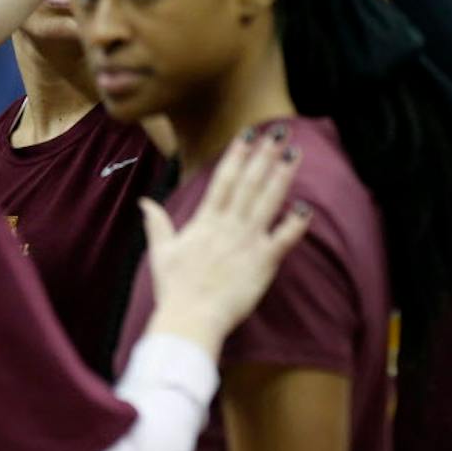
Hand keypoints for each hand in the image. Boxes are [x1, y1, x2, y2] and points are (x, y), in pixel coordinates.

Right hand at [141, 127, 310, 356]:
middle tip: (281, 130)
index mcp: (206, 220)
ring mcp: (247, 242)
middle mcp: (228, 225)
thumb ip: (156, 224)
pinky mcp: (263, 262)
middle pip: (250, 182)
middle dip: (265, 154)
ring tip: (295, 153)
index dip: (238, 153)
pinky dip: (296, 223)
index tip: (249, 133)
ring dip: (282, 176)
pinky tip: (307, 206)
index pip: (225, 178)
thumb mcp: (161, 252)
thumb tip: (144, 203)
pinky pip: (284, 238)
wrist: (189, 319)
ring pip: (268, 201)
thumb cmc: (174, 289)